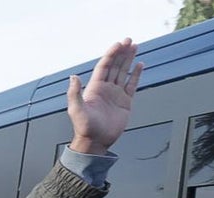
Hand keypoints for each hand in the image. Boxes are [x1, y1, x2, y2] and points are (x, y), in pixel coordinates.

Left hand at [67, 39, 142, 154]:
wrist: (95, 142)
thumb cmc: (84, 127)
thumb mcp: (76, 110)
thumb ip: (74, 93)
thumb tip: (73, 76)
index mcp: (94, 88)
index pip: (104, 66)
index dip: (111, 54)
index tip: (119, 44)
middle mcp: (106, 89)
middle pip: (115, 66)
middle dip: (122, 53)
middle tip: (129, 40)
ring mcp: (116, 95)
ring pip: (124, 72)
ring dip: (129, 59)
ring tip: (135, 46)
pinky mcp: (125, 102)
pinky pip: (132, 85)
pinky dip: (136, 74)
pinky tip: (139, 64)